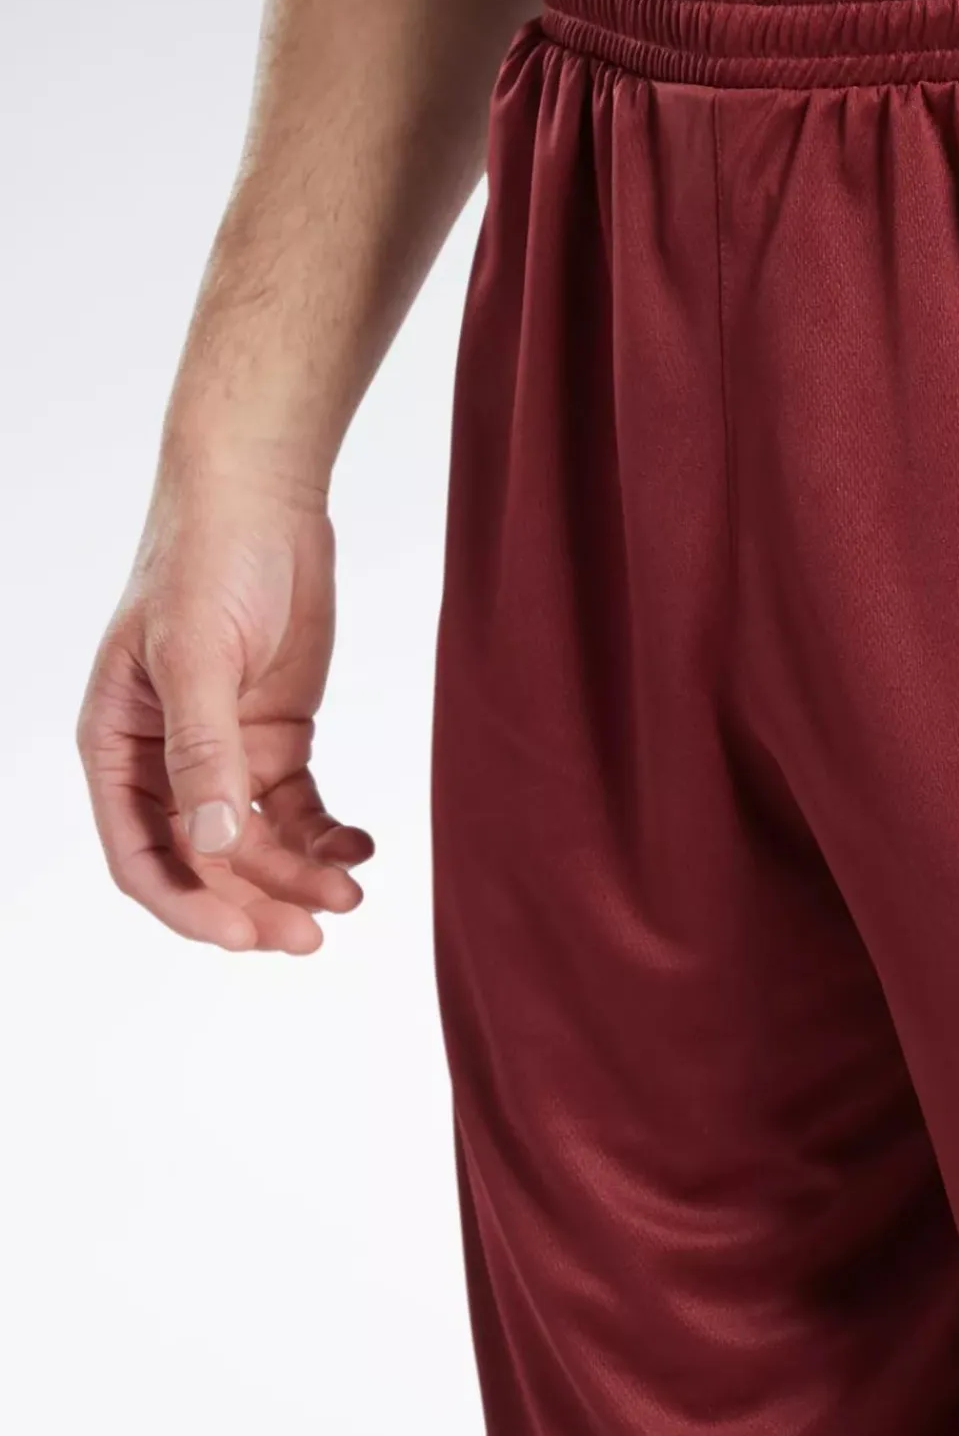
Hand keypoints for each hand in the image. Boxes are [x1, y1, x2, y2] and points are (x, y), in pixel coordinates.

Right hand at [78, 451, 372, 952]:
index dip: (189, 905)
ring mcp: (225, 751)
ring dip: (301, 877)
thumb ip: (204, 753)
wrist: (263, 499)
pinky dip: (330, 838)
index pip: (142, 856)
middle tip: (314, 935)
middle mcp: (166, 761)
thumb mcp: (195, 658)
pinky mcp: (277, 736)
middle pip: (208, 863)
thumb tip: (215, 842)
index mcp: (118, 747)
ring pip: (260, 843)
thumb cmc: (207, 562)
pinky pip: (301, 810)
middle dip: (257, 903)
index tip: (245, 935)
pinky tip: (362, 850)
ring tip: (351, 895)